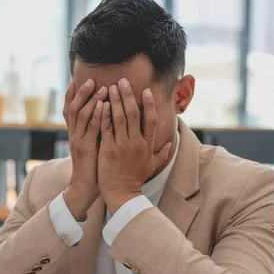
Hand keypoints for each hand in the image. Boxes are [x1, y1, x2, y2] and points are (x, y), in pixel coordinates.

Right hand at [62, 79, 107, 220]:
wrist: (84, 187)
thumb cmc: (92, 168)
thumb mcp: (91, 147)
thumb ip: (94, 133)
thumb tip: (103, 118)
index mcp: (75, 134)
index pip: (69, 111)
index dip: (71, 96)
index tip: (75, 81)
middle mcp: (74, 135)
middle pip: (73, 108)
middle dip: (82, 93)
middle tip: (91, 80)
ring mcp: (78, 141)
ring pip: (81, 115)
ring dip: (91, 100)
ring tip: (101, 87)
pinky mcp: (86, 148)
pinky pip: (91, 128)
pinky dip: (96, 114)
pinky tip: (103, 105)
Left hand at [98, 79, 171, 213]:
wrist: (121, 193)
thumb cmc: (136, 178)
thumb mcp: (153, 166)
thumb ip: (163, 153)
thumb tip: (172, 142)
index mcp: (147, 144)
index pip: (151, 119)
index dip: (149, 104)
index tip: (145, 91)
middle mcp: (135, 142)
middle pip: (133, 114)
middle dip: (127, 95)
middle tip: (122, 81)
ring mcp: (121, 145)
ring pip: (119, 118)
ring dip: (115, 100)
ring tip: (110, 87)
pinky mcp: (108, 149)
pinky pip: (106, 128)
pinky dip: (104, 115)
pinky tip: (101, 104)